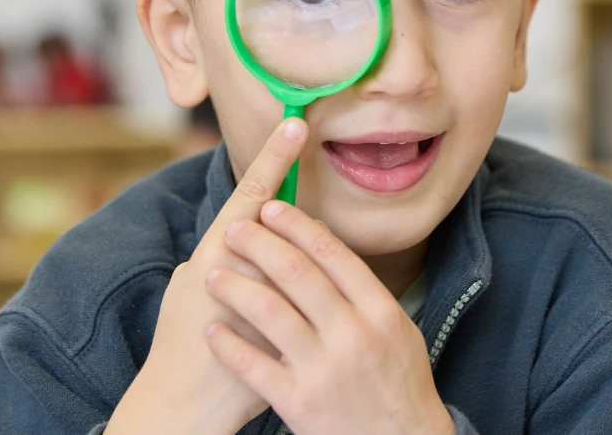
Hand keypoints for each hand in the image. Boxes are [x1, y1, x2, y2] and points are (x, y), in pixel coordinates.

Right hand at [106, 118, 308, 434]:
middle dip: (297, 212)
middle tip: (294, 193)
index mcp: (217, 252)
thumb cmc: (180, 339)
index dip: (274, 156)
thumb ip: (219, 253)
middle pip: (292, 221)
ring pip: (309, 257)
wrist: (183, 404)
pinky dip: (315, 292)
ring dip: (307, 252)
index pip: (253, 194)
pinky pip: (316, 298)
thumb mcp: (189, 284)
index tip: (295, 124)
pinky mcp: (290, 329)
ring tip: (294, 261)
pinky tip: (313, 297)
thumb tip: (244, 226)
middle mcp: (246, 269)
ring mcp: (270, 300)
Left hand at [204, 201, 455, 434]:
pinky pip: (254, 366)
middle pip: (297, 273)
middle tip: (235, 229)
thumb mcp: (398, 330)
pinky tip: (213, 331)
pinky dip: (229, 345)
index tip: (271, 207)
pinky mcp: (300, 404)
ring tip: (213, 275)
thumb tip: (325, 244)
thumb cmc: (398, 383)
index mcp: (380, 310)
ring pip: (271, 313)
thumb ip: (364, 291)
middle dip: (260, 244)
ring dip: (236, 287)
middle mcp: (353, 334)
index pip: (332, 253)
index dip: (296, 225)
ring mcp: (325, 369)